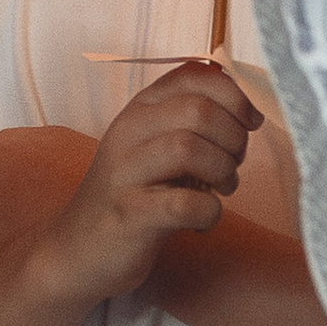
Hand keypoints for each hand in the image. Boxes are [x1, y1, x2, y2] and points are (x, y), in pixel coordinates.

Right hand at [28, 65, 261, 306]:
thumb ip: (191, 121)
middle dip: (234, 139)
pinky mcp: (130, 214)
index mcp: (140, 109)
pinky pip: (184, 204)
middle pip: (199, 110)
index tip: (248, 123)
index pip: (194, 75)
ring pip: (190, 149)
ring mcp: (125, 172)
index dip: (234, 96)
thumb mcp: (155, 145)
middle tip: (233, 164)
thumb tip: (248, 111)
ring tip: (221, 190)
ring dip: (223, 172)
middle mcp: (129, 131)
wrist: (78, 249)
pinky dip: (209, 213)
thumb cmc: (132, 195)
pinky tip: (202, 221)